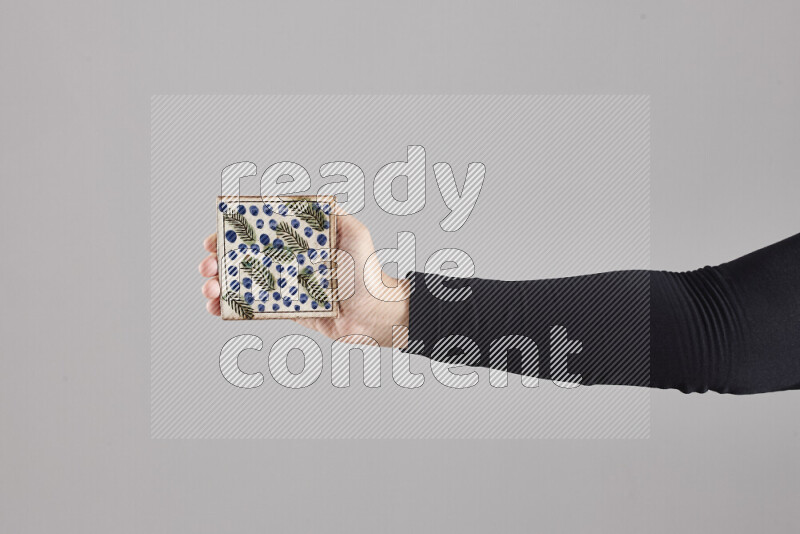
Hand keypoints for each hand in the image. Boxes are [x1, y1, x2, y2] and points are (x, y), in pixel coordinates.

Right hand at [199, 209, 408, 347]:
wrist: (376, 315)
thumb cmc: (369, 273)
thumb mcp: (356, 235)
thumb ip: (336, 216)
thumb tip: (316, 200)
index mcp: (299, 242)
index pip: (259, 233)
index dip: (233, 234)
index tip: (214, 238)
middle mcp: (289, 262)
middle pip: (244, 258)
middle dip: (219, 261)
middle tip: (208, 267)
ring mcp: (285, 286)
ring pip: (243, 283)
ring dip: (219, 285)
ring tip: (210, 291)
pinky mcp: (287, 310)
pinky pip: (254, 308)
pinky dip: (232, 308)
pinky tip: (217, 309)